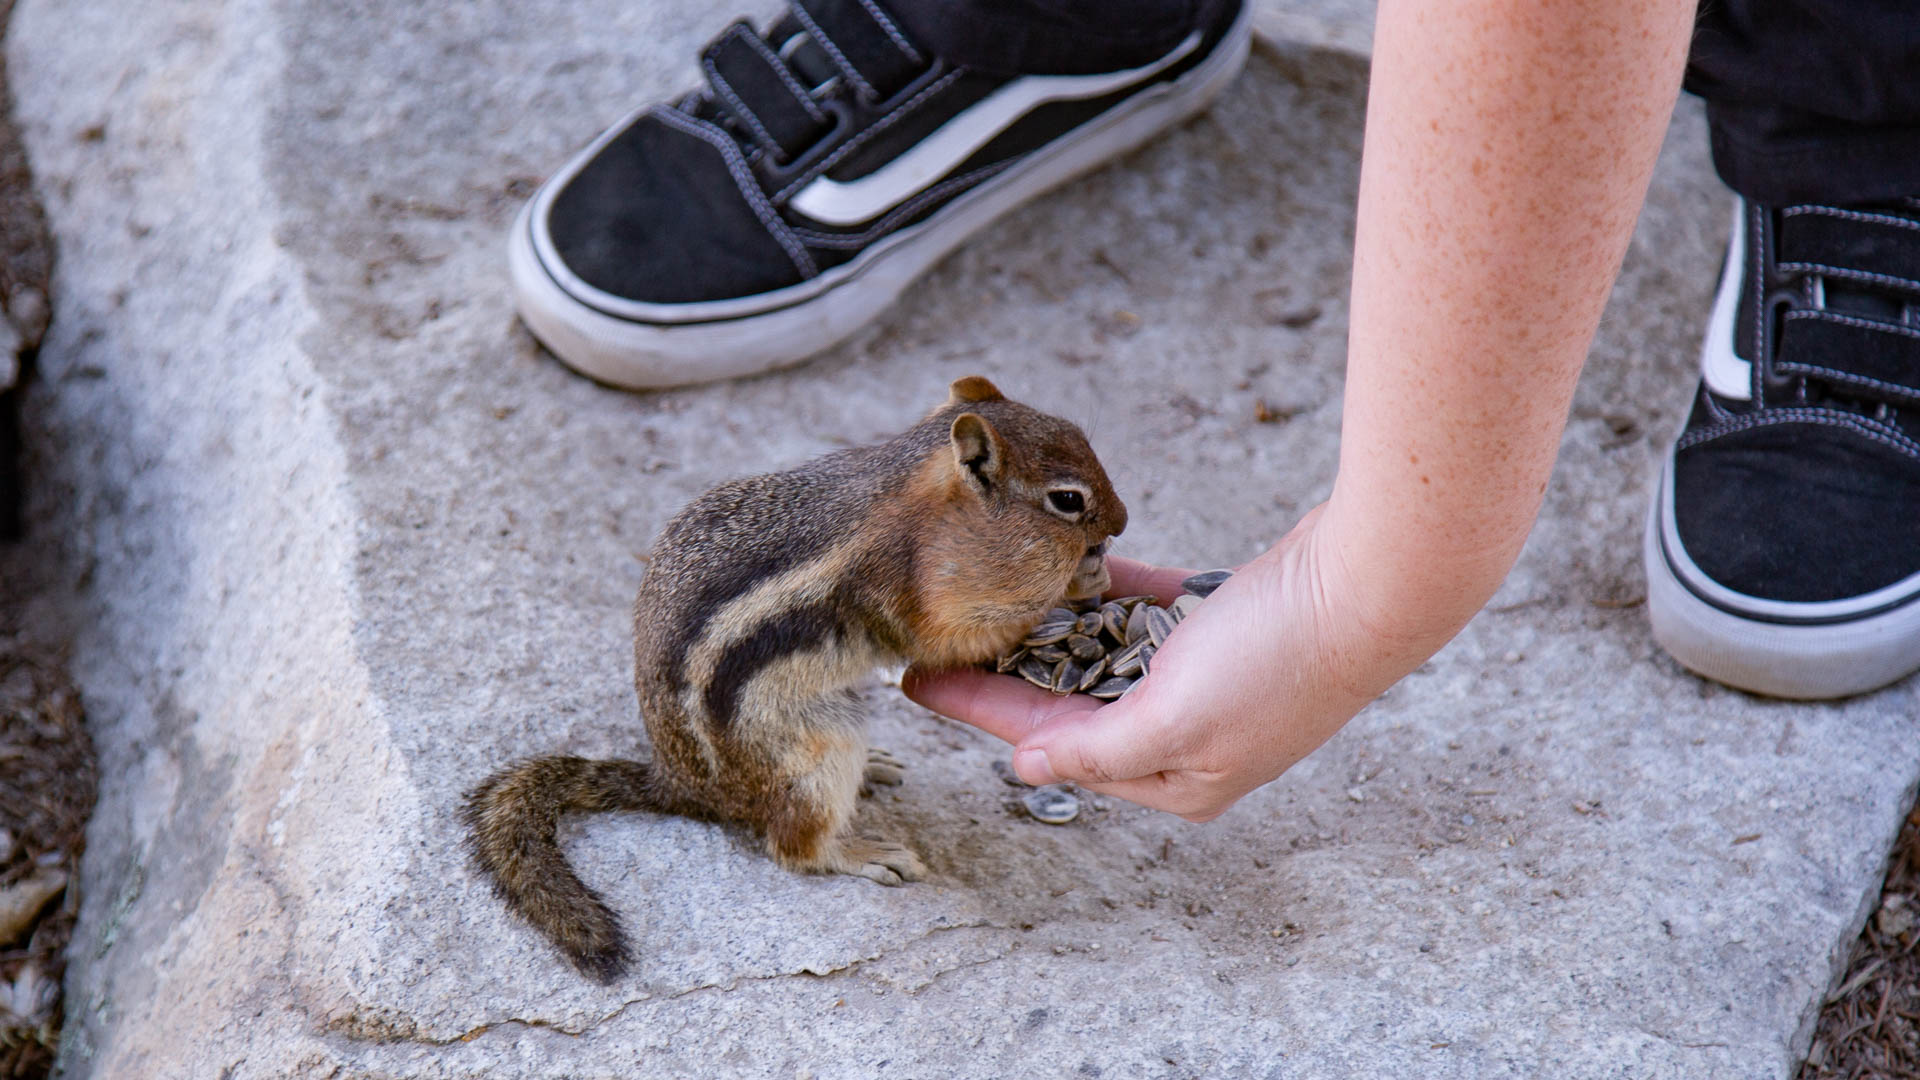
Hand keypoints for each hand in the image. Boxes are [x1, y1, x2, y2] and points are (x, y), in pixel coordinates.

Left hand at [905, 506, 1422, 821]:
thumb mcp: (1171, 719)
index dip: (984, 709)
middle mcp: (1189, 735)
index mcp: (1176, 778)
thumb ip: (1093, 747)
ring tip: (987, 598)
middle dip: (1007, 669)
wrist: (1372, 584)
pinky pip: (1147, 609)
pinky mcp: (1224, 624)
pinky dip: (1109, 590)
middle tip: (939, 634)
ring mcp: (1208, 679)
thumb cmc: (1275, 661)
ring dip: (1053, 626)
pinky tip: (1065, 569)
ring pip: (1106, 653)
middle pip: (1072, 700)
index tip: (919, 680)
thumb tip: (1028, 768)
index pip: (1056, 742)